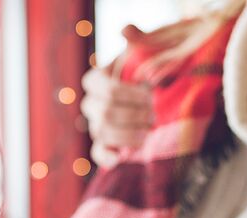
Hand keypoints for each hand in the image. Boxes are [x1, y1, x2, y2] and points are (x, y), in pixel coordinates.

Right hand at [80, 26, 156, 167]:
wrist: (155, 94)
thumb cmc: (148, 72)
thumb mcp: (145, 53)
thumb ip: (137, 41)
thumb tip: (126, 30)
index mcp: (95, 80)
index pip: (104, 88)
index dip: (127, 94)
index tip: (149, 95)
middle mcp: (91, 103)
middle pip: (105, 113)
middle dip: (132, 116)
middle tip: (153, 115)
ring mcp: (96, 125)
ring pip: (102, 133)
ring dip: (127, 135)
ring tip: (148, 133)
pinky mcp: (104, 144)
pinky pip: (98, 154)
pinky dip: (107, 158)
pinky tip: (121, 158)